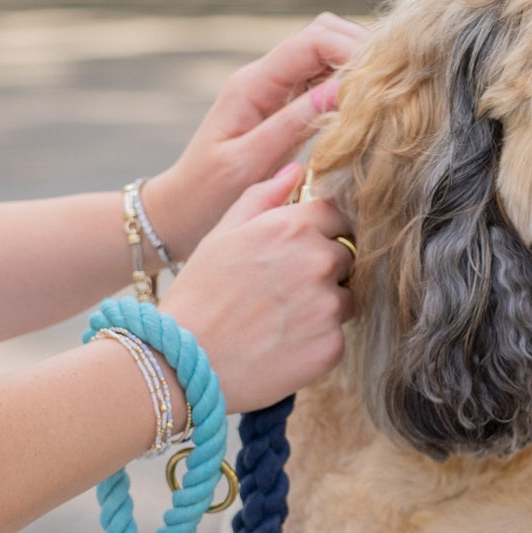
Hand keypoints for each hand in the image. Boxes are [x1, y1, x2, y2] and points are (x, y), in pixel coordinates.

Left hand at [141, 14, 365, 261]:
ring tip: (384, 99)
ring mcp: (275, 90)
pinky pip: (322, 82)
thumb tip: (343, 91)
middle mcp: (265, 78)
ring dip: (357, 68)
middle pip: (323, 34)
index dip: (354, 50)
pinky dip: (348, 88)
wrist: (177, 214)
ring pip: (326, 54)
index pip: (314, 40)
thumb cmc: (206, 196)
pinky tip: (365, 113)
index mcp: (253, 84)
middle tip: (390, 86)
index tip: (382, 81)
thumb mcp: (248, 163)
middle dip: (361, 50)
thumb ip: (292, 125)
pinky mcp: (283, 108)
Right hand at [161, 162, 353, 411]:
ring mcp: (328, 306)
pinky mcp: (331, 347)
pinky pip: (338, 335)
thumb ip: (261, 197)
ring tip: (281, 319)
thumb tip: (295, 170)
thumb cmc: (198, 295)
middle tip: (285, 291)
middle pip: (348, 256)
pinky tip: (283, 344)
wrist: (183, 362)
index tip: (301, 251)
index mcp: (293, 226)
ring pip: (347, 297)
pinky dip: (317, 340)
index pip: (337, 216)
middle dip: (325, 269)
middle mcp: (318, 261)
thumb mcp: (221, 234)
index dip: (322, 233)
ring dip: (325, 304)